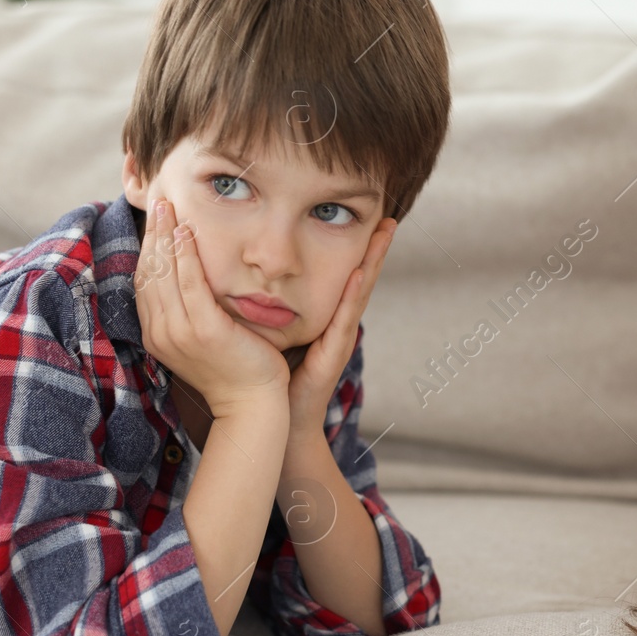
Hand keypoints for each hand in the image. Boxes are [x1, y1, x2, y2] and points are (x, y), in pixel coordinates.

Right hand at [135, 197, 289, 417]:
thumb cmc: (235, 369)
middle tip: (158, 201)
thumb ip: (189, 313)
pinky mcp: (204, 329)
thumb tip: (187, 280)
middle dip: (152, 234)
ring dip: (166, 235)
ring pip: (165, 273)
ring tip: (169, 206)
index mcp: (156, 335)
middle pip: (148, 272)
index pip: (144, 282)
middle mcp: (160, 333)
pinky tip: (188, 231)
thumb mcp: (202, 339)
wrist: (252, 404)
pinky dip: (186, 254)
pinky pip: (190, 283)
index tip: (155, 221)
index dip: (147, 248)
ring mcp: (179, 332)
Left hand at [286, 216, 397, 435]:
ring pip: (360, 292)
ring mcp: (339, 337)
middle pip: (360, 278)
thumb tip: (247, 272)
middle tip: (389, 219)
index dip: (355, 249)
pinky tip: (359, 273)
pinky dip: (354, 294)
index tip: (367, 220)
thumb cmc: (269, 375)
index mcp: (323, 316)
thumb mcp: (269, 330)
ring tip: (387, 234)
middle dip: (375, 249)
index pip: (342, 276)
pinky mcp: (333, 352)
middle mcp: (337, 323)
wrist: (274, 416)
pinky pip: (345, 318)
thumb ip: (267, 305)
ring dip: (374, 262)